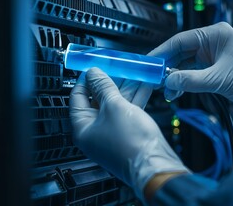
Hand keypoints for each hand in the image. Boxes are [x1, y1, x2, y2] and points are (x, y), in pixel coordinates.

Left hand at [69, 68, 188, 199]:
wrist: (155, 165)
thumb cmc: (131, 144)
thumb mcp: (114, 106)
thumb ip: (103, 87)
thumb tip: (93, 74)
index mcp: (82, 128)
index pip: (77, 97)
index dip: (85, 79)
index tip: (93, 67)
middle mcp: (95, 132)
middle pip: (97, 100)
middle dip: (109, 81)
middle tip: (116, 66)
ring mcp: (112, 134)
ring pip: (115, 104)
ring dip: (125, 87)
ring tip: (133, 71)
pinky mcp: (127, 134)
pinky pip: (127, 111)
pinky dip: (134, 97)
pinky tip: (143, 84)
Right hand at [149, 22, 232, 112]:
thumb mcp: (220, 80)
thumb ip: (191, 80)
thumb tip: (169, 81)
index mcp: (215, 35)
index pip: (180, 41)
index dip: (162, 52)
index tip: (149, 64)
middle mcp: (212, 42)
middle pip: (179, 52)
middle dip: (167, 67)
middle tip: (154, 79)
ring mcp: (212, 54)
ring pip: (184, 63)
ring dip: (174, 77)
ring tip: (166, 90)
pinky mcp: (212, 66)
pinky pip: (191, 72)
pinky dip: (183, 81)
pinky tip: (176, 90)